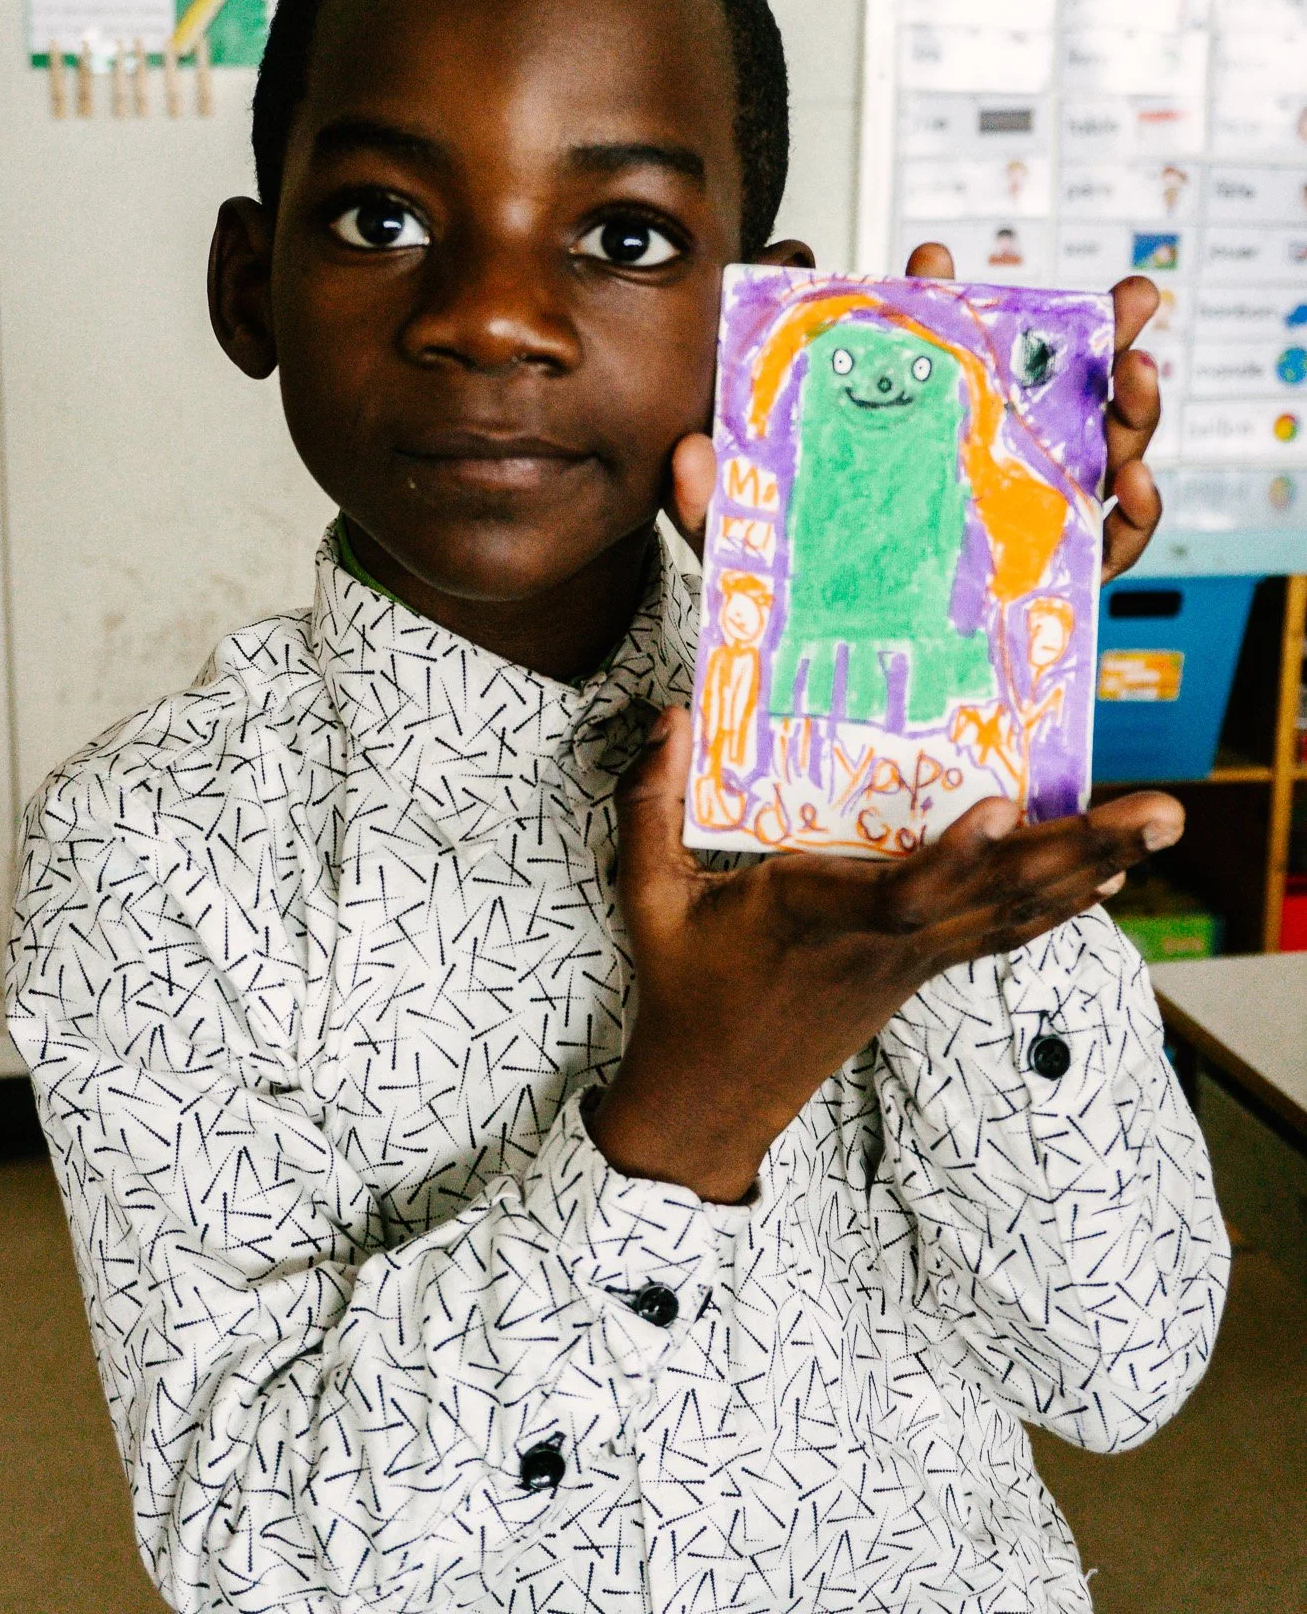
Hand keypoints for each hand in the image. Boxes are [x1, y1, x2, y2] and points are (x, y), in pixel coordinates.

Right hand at [592, 711, 1183, 1202]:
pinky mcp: (921, 971)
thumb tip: (670, 714)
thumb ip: (650, 802)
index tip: (999, 807)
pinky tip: (1110, 874)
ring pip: (1016, 913)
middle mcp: (881, 941)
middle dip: (1082, 850)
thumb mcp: (645, 896)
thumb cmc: (682, 984)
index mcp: (810, 917)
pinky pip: (1006, 934)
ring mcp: (911, 961)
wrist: (715, 1095)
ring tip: (1161, 824)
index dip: (952, 859)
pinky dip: (1063, 903)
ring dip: (1094, 867)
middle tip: (1163, 811)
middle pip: (996, 899)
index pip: (895, 895)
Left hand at [667, 244, 1162, 579]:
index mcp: (907, 442)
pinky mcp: (1046, 585)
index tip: (933, 263)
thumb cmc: (797, 594)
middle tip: (1124, 301)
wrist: (827, 684)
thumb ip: (715, 501)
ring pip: (1093, 456)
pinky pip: (1106, 548)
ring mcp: (1016, 521)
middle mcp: (971, 469)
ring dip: (1130, 412)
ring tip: (1139, 376)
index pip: (932, 361)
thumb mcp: (750, 545)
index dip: (940, 305)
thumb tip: (685, 454)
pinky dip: (1136, 518)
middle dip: (1096, 337)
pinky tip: (1138, 486)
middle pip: (1044, 393)